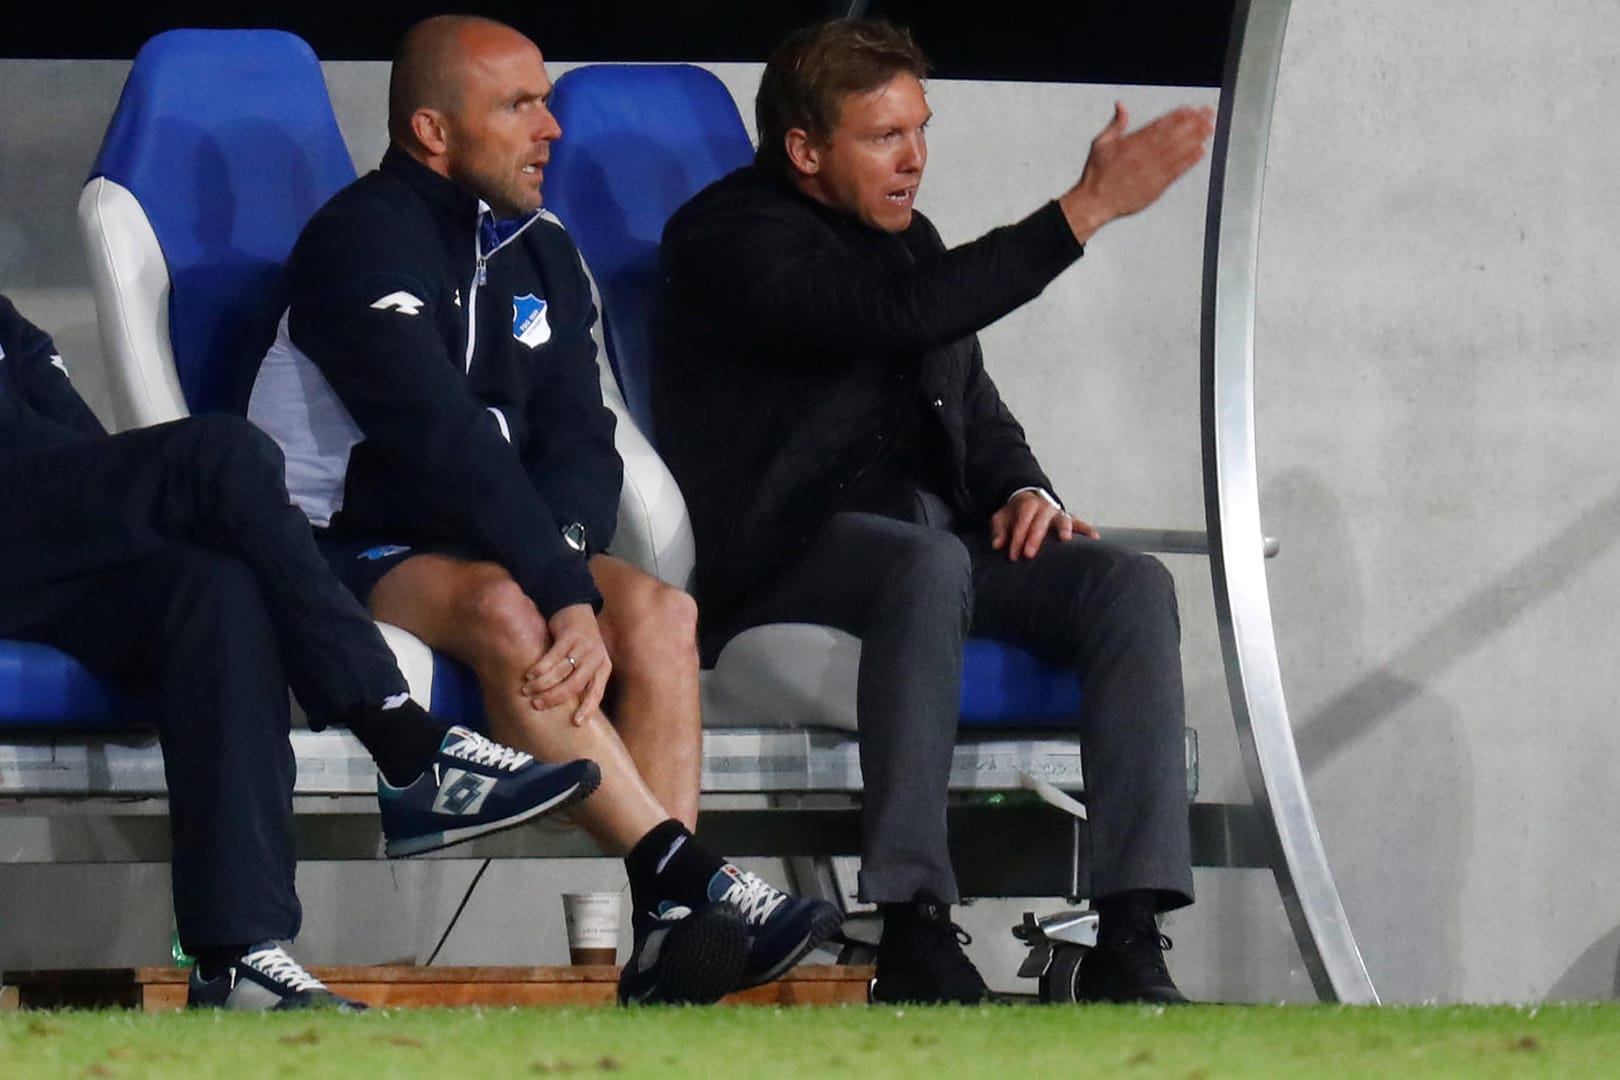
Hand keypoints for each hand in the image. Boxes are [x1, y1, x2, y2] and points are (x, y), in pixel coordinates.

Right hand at [523, 603, 610, 723]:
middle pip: (575, 685)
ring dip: (542, 683)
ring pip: (561, 671)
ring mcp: (583, 646)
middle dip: (554, 697)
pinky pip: (553, 656)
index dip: (587, 708)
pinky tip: (530, 674)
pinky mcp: (569, 636)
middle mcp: (596, 657)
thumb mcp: (587, 661)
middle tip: (536, 704)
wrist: (576, 609)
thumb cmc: (579, 643)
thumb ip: (581, 680)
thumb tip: (567, 710)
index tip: (576, 723)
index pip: (597, 693)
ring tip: (527, 689)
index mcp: (603, 667)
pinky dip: (540, 667)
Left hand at [989, 490, 1098, 560]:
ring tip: (1066, 540)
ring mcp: (1059, 513)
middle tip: (1029, 554)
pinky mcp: (1070, 519)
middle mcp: (1045, 507)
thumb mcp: (1002, 518)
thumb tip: (997, 545)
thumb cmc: (1014, 514)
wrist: (1029, 500)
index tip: (1013, 556)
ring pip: (1063, 520)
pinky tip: (1095, 538)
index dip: (1016, 539)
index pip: (1022, 522)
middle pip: (1040, 522)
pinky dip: (1087, 529)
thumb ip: (999, 530)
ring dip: (1064, 529)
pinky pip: (1080, 524)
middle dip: (1034, 538)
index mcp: (1028, 504)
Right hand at [1058, 102, 1215, 243]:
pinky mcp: (1156, 186)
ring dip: (1196, 138)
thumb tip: (1121, 106)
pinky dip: (1190, 161)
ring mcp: (1152, 171)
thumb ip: (1116, 124)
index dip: (1179, 115)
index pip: (1161, 125)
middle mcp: (1145, 155)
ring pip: (1179, 151)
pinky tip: (1200, 151)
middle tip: (1208, 114)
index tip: (1191, 109)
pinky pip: (1177, 171)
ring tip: (1209, 128)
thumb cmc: (1097, 175)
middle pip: (1175, 135)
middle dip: (1194, 122)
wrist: (1095, 202)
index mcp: (1133, 143)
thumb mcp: (1101, 143)